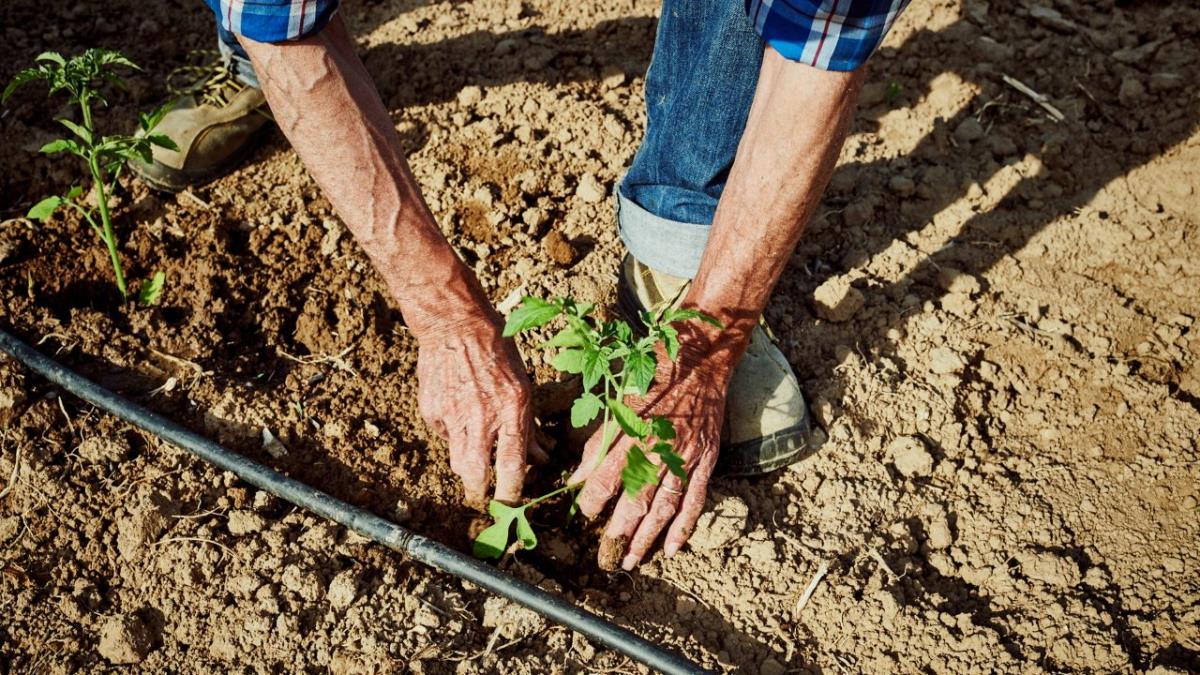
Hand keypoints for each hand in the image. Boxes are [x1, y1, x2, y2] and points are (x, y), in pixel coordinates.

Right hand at [415, 314, 541, 508]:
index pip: (512, 467)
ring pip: (457, 463)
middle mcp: (480, 419)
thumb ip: (529, 426)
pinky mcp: (431, 412)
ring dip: (468, 469)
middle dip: (481, 494)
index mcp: (510, 411)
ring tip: (475, 463)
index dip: (512, 492)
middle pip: (475, 477)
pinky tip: (459, 419)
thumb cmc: (497, 351)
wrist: (455, 325)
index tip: (513, 504)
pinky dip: (454, 437)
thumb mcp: (524, 386)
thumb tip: (541, 456)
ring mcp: (452, 416)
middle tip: (486, 496)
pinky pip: (445, 437)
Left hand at [570, 329, 734, 569]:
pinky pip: (695, 501)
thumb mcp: (618, 403)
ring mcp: (685, 458)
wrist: (701, 361)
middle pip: (635, 501)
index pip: (606, 478)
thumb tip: (577, 477)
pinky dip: (684, 527)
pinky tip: (672, 549)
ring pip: (663, 507)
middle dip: (617, 533)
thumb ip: (598, 443)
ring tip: (631, 561)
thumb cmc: (654, 377)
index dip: (592, 501)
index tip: (583, 515)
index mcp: (632, 433)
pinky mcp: (705, 461)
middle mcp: (658, 450)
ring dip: (646, 538)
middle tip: (604, 557)